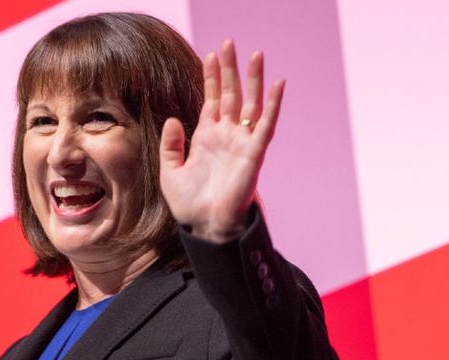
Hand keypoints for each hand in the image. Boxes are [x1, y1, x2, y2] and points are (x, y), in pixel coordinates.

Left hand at [159, 39, 284, 242]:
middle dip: (230, 69)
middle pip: (231, 95)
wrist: (205, 226)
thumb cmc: (189, 204)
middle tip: (229, 43)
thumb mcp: (170, 171)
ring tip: (255, 54)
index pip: (212, 100)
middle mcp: (226, 135)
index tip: (210, 55)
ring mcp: (242, 142)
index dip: (212, 78)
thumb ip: (170, 145)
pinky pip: (266, 125)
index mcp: (206, 137)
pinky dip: (272, 105)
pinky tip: (278, 84)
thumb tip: (174, 119)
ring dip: (253, 79)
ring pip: (250, 104)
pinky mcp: (254, 153)